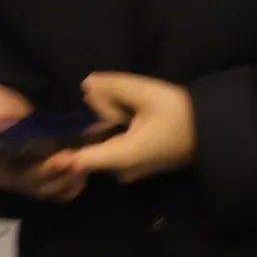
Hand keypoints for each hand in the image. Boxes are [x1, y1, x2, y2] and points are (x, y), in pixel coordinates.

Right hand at [0, 82, 87, 204]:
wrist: (24, 110)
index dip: (3, 167)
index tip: (16, 157)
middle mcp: (5, 175)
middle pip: (22, 182)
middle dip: (44, 172)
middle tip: (66, 158)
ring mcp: (28, 181)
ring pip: (43, 189)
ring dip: (61, 179)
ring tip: (78, 163)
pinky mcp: (49, 182)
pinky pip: (60, 193)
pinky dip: (71, 187)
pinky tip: (81, 177)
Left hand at [42, 73, 196, 184]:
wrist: (212, 131)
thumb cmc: (181, 114)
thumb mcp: (148, 94)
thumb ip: (115, 87)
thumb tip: (86, 85)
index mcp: (121, 156)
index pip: (78, 160)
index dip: (59, 153)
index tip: (44, 143)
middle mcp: (121, 171)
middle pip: (90, 149)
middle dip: (90, 128)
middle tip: (103, 110)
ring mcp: (129, 172)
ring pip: (102, 149)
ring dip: (103, 132)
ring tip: (119, 111)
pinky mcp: (136, 167)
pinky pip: (113, 152)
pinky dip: (113, 137)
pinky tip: (126, 120)